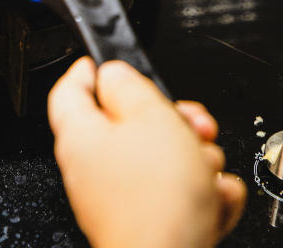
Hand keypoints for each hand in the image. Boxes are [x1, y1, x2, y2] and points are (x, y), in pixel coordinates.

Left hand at [48, 57, 246, 247]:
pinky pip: (178, 193)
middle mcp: (93, 169)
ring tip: (205, 169)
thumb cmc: (156, 199)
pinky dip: (202, 194)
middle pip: (131, 124)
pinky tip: (212, 198)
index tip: (112, 60)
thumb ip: (129, 85)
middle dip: (173, 121)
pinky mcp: (148, 222)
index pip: (70, 89)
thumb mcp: (150, 117)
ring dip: (196, 159)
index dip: (92, 67)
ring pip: (163, 159)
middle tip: (193, 124)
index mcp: (81, 137)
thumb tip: (113, 72)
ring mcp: (120, 198)